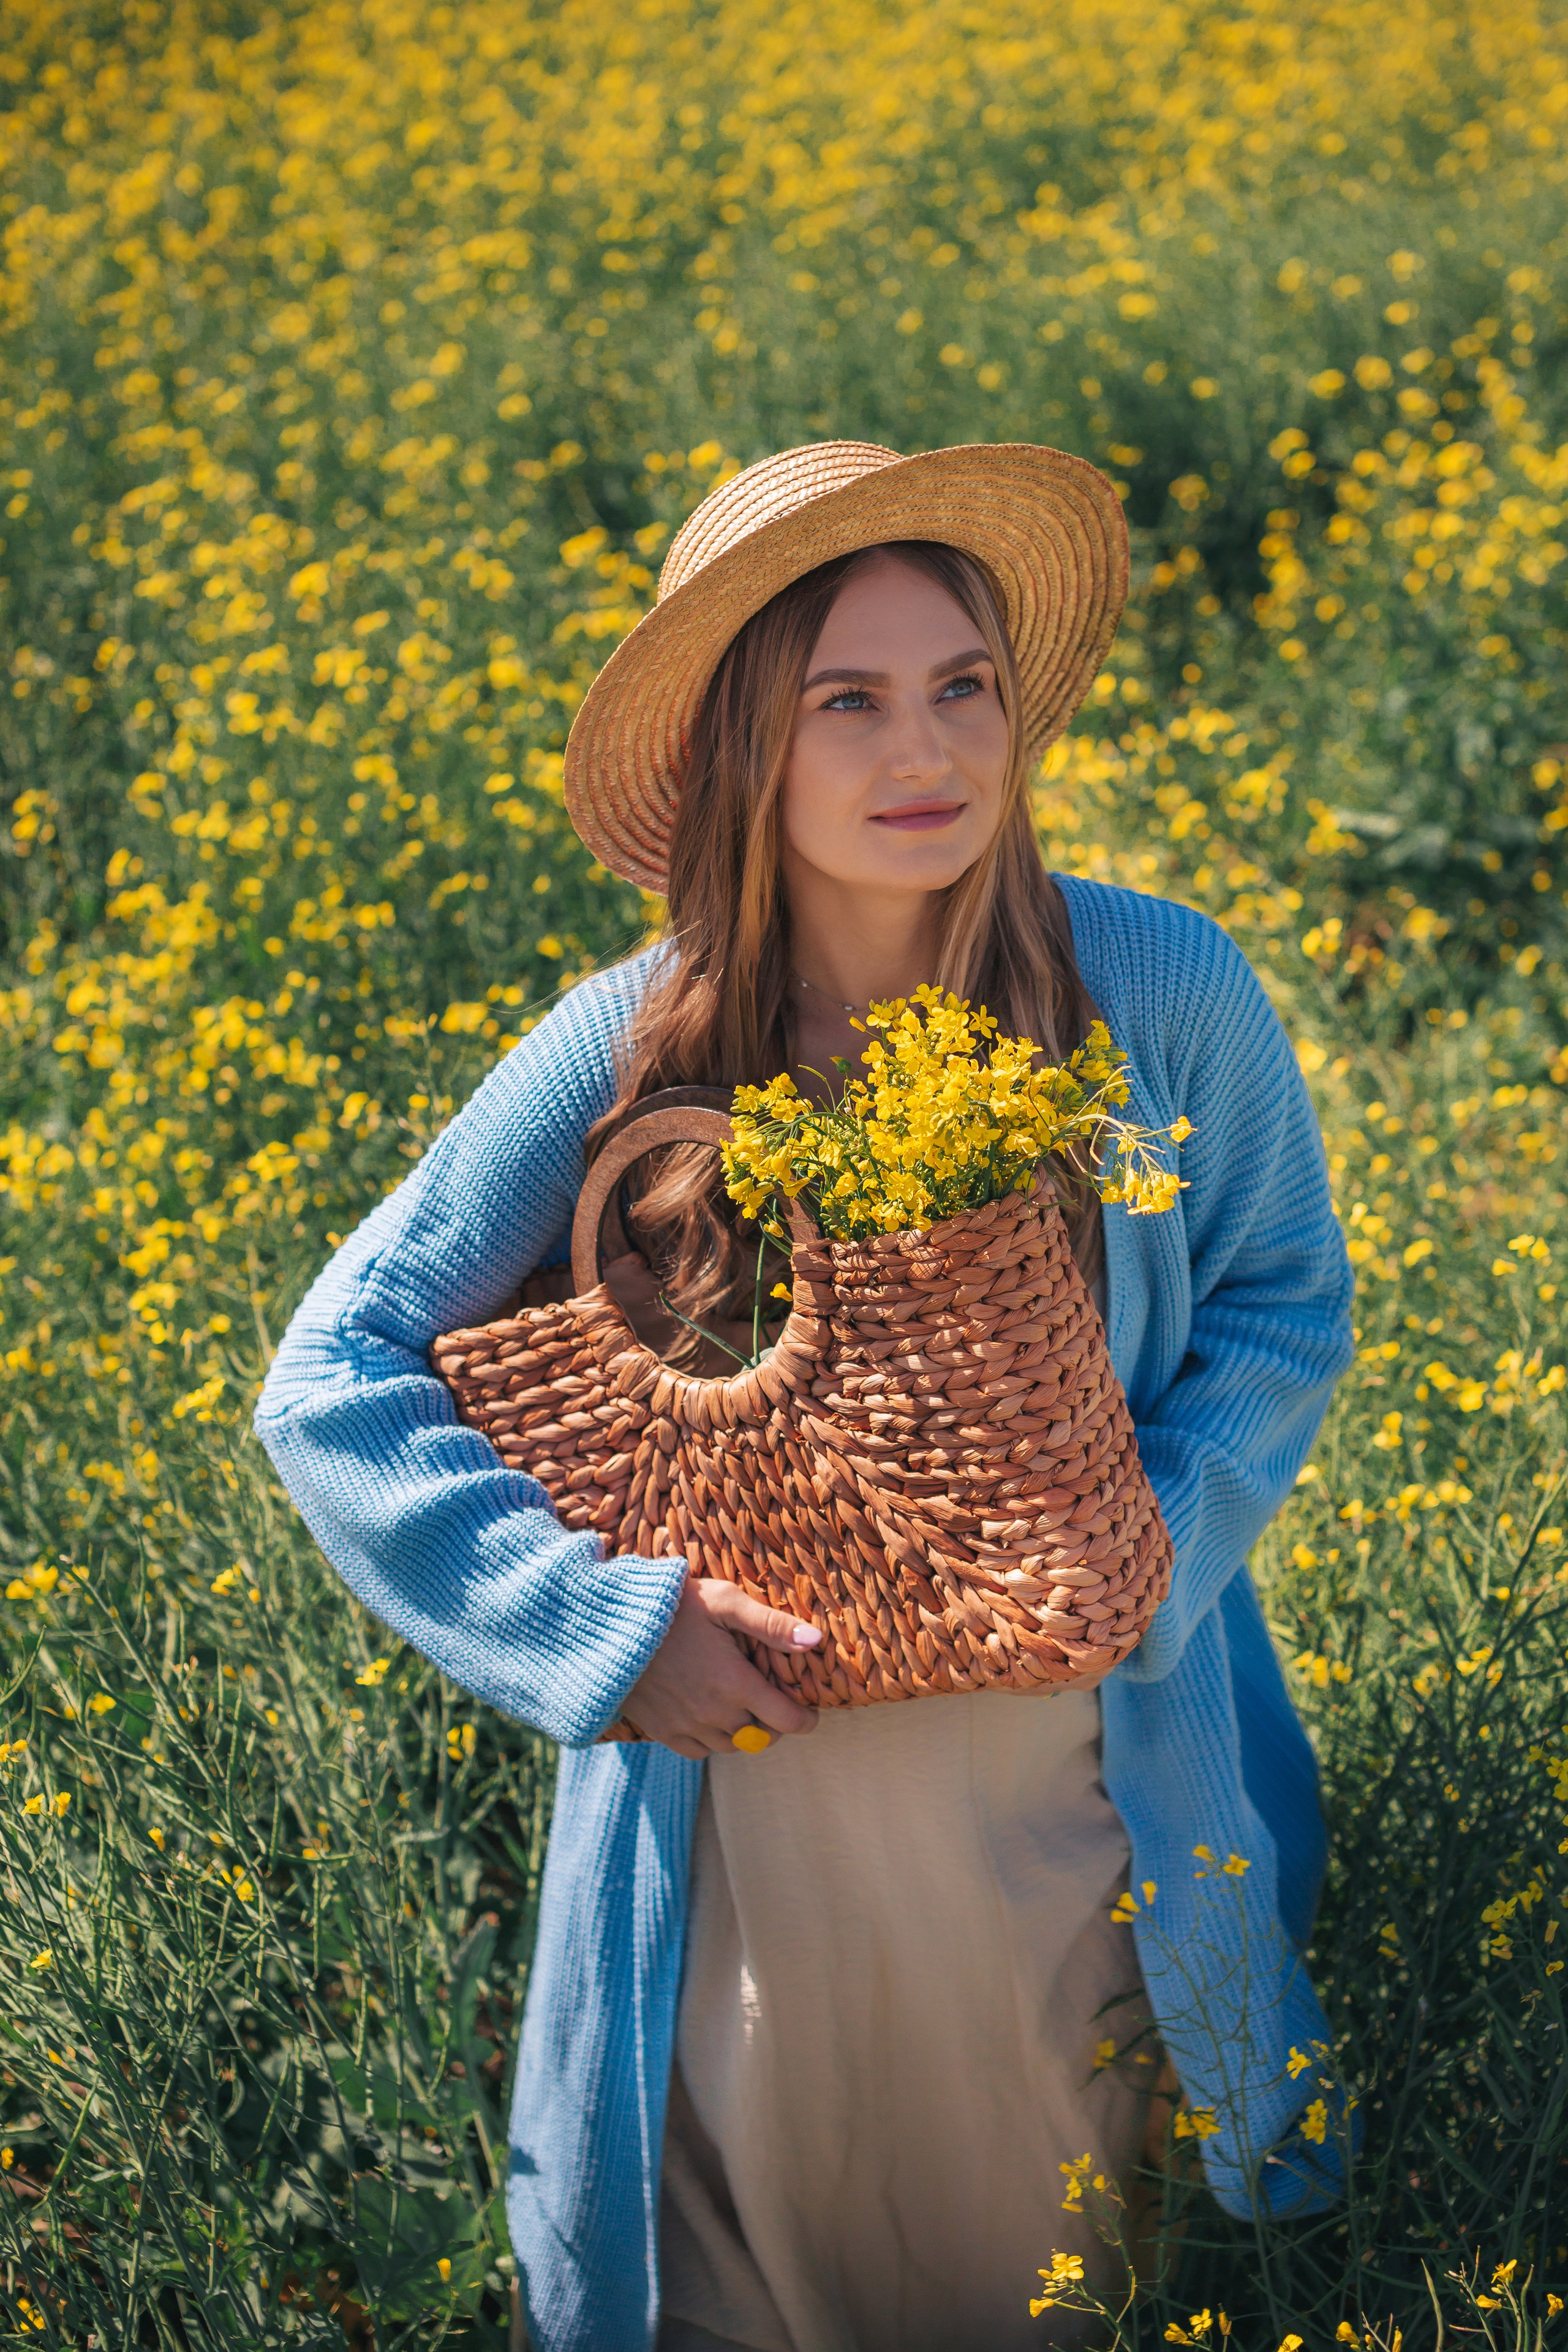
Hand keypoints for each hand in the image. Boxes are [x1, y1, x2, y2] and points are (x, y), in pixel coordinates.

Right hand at [621, 1575, 821, 1760]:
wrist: (611, 1625)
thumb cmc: (673, 1607)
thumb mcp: (725, 1602)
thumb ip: (772, 1625)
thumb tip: (816, 1641)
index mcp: (736, 1684)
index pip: (787, 1721)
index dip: (805, 1719)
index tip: (808, 1712)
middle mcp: (714, 1714)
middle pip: (761, 1736)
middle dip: (773, 1721)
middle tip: (771, 1699)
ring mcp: (687, 1726)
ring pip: (732, 1746)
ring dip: (743, 1731)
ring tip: (740, 1703)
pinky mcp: (662, 1731)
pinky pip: (700, 1751)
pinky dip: (712, 1739)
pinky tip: (710, 1713)